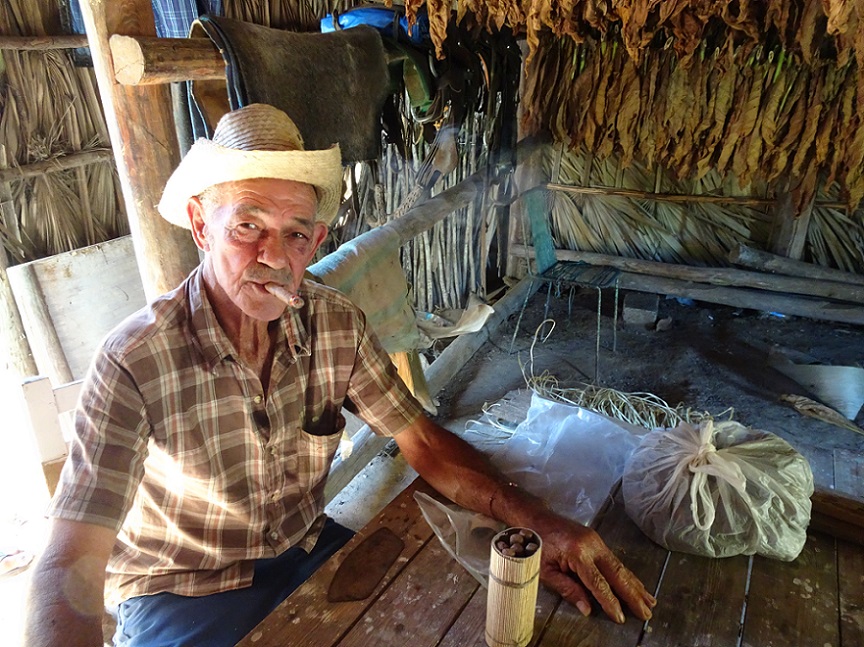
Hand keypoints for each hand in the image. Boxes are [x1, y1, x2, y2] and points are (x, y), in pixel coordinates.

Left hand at [535, 515, 655, 622]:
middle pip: (617, 574)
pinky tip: (637, 585)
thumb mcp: (545, 570)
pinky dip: (628, 575)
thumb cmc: (536, 544)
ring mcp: (596, 541)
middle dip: (633, 595)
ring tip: (650, 601)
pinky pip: (615, 560)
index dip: (610, 602)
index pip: (598, 583)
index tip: (620, 618)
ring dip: (636, 585)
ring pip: (620, 566)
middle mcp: (592, 545)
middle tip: (646, 613)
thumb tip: (587, 609)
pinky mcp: (597, 541)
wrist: (536, 518)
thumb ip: (567, 589)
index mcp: (577, 552)